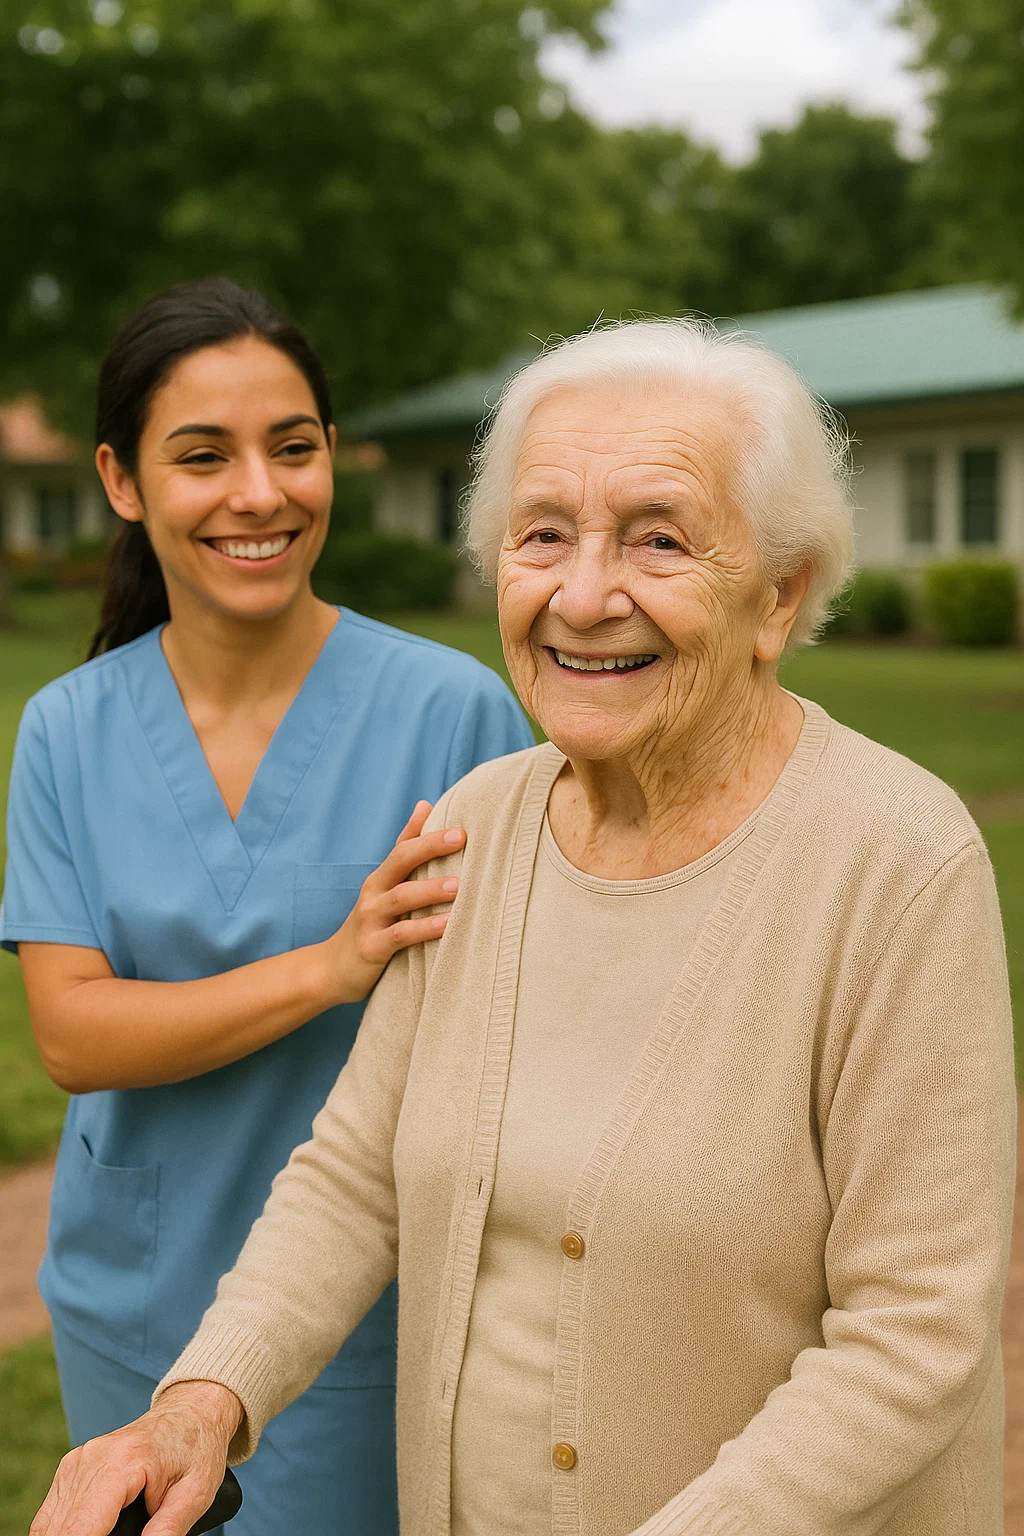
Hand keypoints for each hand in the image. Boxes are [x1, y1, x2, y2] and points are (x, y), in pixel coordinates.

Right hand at [30, 1381, 241, 1535]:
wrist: (189, 1412)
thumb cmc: (196, 1449)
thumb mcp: (195, 1492)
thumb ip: (168, 1528)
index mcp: (122, 1463)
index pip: (81, 1527)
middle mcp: (90, 1459)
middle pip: (63, 1529)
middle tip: (126, 1532)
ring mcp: (76, 1462)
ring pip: (52, 1525)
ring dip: (72, 1534)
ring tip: (115, 1529)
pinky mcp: (71, 1468)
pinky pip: (51, 1515)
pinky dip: (65, 1530)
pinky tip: (93, 1530)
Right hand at [321, 801, 464, 1004]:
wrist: (330, 969)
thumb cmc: (369, 924)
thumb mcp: (383, 889)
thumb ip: (404, 851)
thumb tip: (425, 805)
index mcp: (380, 878)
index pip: (404, 847)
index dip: (428, 833)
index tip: (460, 827)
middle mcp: (374, 893)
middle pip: (400, 861)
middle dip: (429, 848)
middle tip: (460, 838)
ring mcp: (370, 919)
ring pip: (401, 897)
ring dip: (430, 890)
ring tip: (459, 885)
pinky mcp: (372, 948)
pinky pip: (400, 935)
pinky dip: (424, 928)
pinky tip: (447, 924)